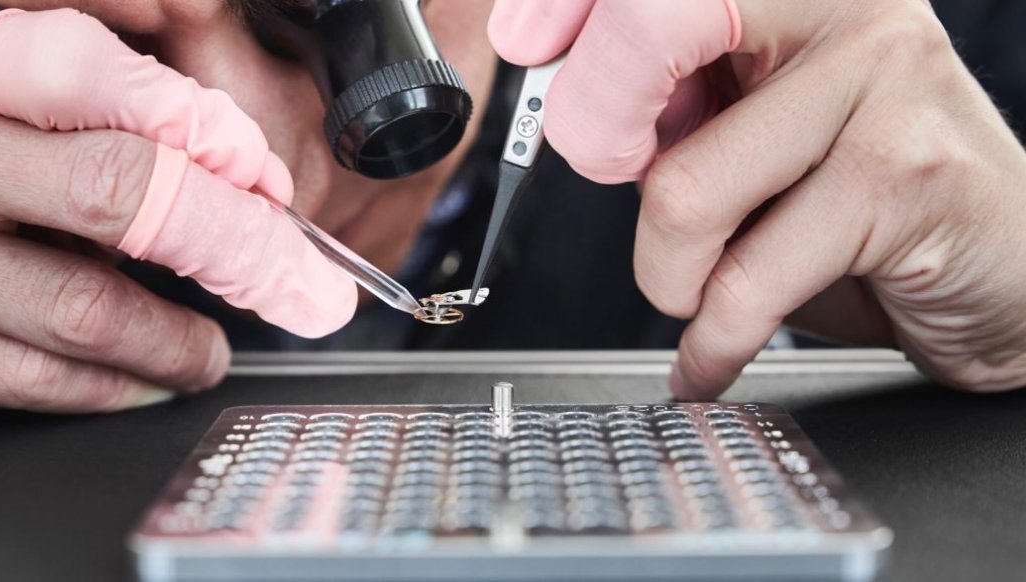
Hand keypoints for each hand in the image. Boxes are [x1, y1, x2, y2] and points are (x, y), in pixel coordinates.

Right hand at [0, 9, 355, 427]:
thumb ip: (91, 112)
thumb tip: (234, 158)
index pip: (91, 73)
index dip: (197, 126)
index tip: (258, 173)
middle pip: (111, 190)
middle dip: (230, 242)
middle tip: (289, 278)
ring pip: (82, 304)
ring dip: (180, 339)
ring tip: (212, 348)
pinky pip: (37, 376)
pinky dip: (120, 386)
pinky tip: (148, 379)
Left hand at [490, 0, 1025, 397]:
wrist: (1008, 270)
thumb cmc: (870, 201)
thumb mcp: (759, 132)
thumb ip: (677, 103)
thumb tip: (574, 100)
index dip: (566, 0)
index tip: (521, 44)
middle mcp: (846, 6)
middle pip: (654, 27)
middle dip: (597, 124)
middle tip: (615, 172)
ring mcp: (884, 80)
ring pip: (682, 190)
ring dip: (669, 273)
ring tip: (710, 284)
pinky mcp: (902, 175)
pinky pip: (743, 281)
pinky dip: (710, 342)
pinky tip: (710, 356)